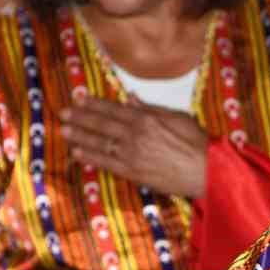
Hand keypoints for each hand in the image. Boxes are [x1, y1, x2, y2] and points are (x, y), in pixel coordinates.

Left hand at [60, 97, 207, 195]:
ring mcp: (131, 154)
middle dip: (80, 118)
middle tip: (63, 113)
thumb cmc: (196, 142)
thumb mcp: (177, 116)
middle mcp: (135, 134)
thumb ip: (150, 108)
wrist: (206, 170)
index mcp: (146, 118)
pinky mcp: (132, 172)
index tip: (79, 99)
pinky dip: (90, 157)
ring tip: (64, 130)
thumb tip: (130, 97)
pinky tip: (76, 153)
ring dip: (80, 136)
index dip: (94, 104)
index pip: (113, 109)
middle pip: (102, 124)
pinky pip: (106, 163)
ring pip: (99, 143)